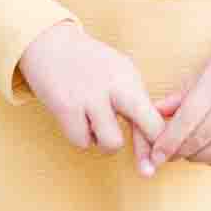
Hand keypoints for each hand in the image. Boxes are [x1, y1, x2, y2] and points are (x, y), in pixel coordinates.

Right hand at [15, 18, 165, 169]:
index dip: (161, 140)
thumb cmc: (88, 66)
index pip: (157, 115)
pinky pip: (82, 142)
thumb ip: (135, 106)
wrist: (48, 43)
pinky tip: (76, 120)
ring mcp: (91, 96)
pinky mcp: (66, 107)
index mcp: (131, 77)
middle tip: (146, 167)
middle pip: (148, 126)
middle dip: (148, 150)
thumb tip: (153, 146)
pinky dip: (81, 137)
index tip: (159, 155)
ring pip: (112, 144)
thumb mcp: (118, 75)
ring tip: (95, 126)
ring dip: (104, 142)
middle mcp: (116, 85)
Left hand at [157, 28, 210, 173]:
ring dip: (199, 158)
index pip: (188, 117)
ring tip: (189, 154)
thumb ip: (183, 93)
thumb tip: (155, 112)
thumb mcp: (210, 66)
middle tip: (169, 154)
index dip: (168, 140)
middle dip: (180, 151)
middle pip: (202, 137)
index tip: (156, 153)